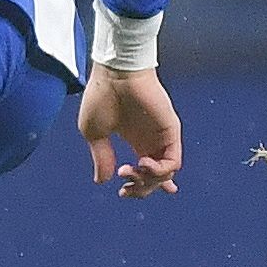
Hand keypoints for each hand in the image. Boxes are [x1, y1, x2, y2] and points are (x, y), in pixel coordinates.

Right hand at [78, 65, 181, 197]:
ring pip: (166, 173)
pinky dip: (159, 170)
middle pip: (156, 178)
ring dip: (147, 181)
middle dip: (141, 190)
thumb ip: (101, 157)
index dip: (139, 188)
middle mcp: (151, 140)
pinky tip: (142, 163)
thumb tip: (102, 181)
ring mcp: (162, 136)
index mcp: (136, 140)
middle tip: (125, 189)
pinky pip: (173, 161)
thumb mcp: (94, 133)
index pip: (147, 171)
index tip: (121, 192)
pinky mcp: (171, 130)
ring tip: (131, 171)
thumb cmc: (101, 97)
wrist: (114, 74)